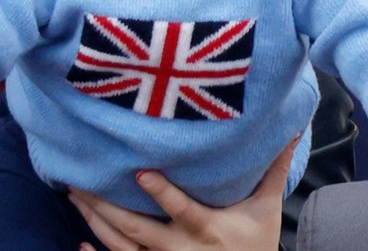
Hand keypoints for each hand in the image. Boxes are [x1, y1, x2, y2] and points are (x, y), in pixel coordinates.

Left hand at [70, 136, 297, 250]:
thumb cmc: (256, 242)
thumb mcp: (267, 208)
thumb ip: (273, 169)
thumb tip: (292, 129)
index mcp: (208, 230)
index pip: (183, 211)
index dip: (161, 194)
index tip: (139, 173)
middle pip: (139, 231)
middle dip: (107, 208)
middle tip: (80, 183)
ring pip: (123, 248)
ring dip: (96, 222)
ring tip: (74, 195)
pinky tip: (80, 243)